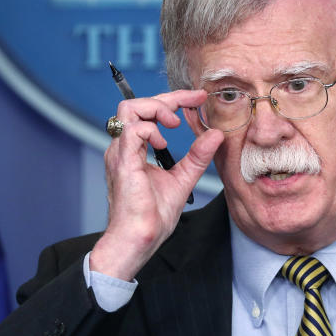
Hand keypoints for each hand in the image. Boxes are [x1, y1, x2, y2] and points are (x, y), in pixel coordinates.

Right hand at [89, 90, 224, 280]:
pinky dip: (152, 129)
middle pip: (136, 103)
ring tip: (176, 123)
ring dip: (157, 108)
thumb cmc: (153, 216)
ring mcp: (120, 152)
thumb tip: (215, 135)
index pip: (148, 112)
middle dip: (168, 96)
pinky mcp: (123, 161)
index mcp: (133, 150)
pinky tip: (164, 143)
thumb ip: (197, 157)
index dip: (174, 100)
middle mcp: (123, 147)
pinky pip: (133, 130)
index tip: (198, 99)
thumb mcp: (183, 179)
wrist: (139, 239)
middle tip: (194, 100)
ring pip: (129, 109)